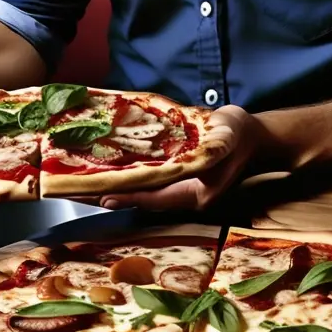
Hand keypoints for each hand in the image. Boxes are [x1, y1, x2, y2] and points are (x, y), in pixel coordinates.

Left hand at [93, 105, 265, 211]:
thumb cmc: (238, 137)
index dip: (127, 196)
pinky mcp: (176, 172)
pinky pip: (148, 176)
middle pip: (140, 195)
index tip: (101, 196)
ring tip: (84, 182)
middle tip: (77, 192)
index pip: (152, 197)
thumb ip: (207, 151)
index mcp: (194, 194)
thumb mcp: (224, 141)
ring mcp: (178, 184)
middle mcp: (182, 194)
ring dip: (115, 184)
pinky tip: (110, 166)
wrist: (254, 135)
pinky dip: (129, 172)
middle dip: (110, 193)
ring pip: (141, 187)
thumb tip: (183, 159)